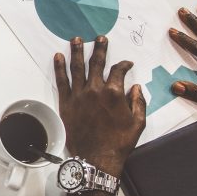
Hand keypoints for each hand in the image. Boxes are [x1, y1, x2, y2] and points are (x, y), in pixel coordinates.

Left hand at [54, 37, 145, 175]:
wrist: (97, 157)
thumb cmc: (119, 142)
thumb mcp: (138, 123)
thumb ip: (139, 102)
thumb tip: (136, 87)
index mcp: (114, 93)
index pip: (119, 71)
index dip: (124, 65)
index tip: (126, 64)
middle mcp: (95, 90)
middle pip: (96, 63)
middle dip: (99, 48)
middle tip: (99, 38)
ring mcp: (79, 95)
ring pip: (77, 67)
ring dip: (77, 52)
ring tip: (76, 40)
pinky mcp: (66, 102)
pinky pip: (61, 81)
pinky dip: (59, 67)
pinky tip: (57, 56)